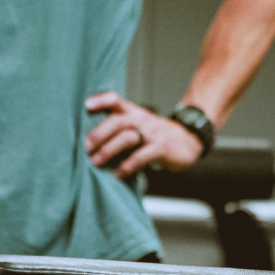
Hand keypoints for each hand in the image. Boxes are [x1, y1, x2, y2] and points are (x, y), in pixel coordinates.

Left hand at [84, 92, 203, 177]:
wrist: (188, 140)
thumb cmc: (155, 135)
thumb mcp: (139, 125)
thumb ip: (120, 128)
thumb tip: (89, 141)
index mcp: (134, 112)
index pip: (116, 100)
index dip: (101, 100)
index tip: (86, 106)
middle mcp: (142, 119)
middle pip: (117, 121)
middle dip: (99, 134)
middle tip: (86, 147)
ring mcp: (152, 133)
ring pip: (126, 138)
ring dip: (108, 150)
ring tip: (96, 162)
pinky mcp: (161, 148)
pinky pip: (141, 157)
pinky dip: (127, 166)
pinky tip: (118, 174)